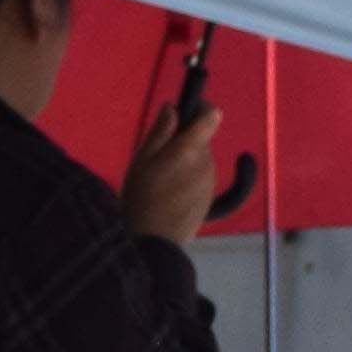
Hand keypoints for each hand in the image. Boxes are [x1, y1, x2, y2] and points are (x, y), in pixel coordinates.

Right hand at [120, 90, 223, 246]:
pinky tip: (171, 193)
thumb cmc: (141, 199)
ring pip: (201, 160)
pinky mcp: (209, 200)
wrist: (152, 244)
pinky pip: (201, 180)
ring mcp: (210, 183)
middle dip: (185, 141)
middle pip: (201, 140)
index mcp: (190, 149)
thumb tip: (172, 107)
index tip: (185, 113)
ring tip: (160, 181)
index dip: (200, 109)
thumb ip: (161, 131)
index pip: (210, 115)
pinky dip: (189, 181)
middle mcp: (206, 164)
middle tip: (158, 157)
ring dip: (185, 163)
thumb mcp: (142, 160)